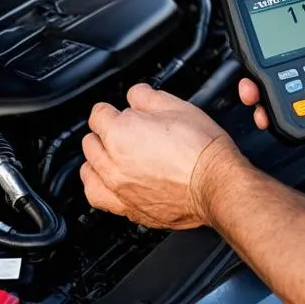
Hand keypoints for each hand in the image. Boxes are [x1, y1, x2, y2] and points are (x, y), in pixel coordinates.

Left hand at [82, 84, 240, 229]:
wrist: (216, 184)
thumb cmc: (201, 148)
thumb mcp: (176, 106)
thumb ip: (145, 96)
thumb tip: (135, 95)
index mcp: (120, 132)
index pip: (98, 113)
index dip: (113, 109)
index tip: (124, 112)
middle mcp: (113, 162)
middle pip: (91, 141)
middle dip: (106, 132)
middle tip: (126, 131)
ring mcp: (118, 188)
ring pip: (88, 169)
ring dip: (98, 158)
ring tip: (113, 154)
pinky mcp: (129, 208)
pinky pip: (96, 196)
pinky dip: (98, 185)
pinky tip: (108, 180)